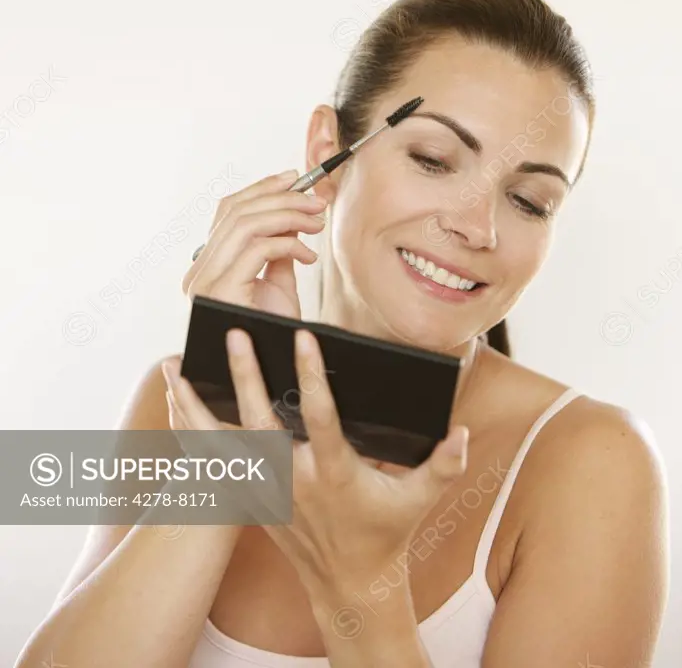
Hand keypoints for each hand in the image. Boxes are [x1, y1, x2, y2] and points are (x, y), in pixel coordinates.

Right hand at [181, 169, 326, 318]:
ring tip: (316, 221)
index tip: (293, 178)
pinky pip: (257, 249)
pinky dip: (288, 244)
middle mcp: (198, 271)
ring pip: (246, 224)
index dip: (261, 188)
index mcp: (206, 265)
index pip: (227, 211)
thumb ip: (277, 250)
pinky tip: (308, 256)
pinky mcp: (222, 291)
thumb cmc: (271, 333)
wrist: (269, 375)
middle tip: (315, 199)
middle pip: (237, 211)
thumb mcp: (277, 284)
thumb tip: (292, 217)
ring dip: (288, 215)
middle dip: (281, 197)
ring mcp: (205, 282)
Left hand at [201, 328, 467, 601]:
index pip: (320, 417)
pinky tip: (175, 404)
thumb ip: (443, 465)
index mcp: (334, 473)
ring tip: (174, 366)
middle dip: (246, 377)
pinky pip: (213, 461)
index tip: (304, 336)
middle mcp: (294, 479)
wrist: (350, 584)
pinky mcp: (251, 497)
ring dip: (195, 405)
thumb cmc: (386, 533)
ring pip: (221, 443)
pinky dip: (192, 432)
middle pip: (261, 422)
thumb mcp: (419, 499)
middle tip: (235, 333)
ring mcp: (267, 490)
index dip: (311, 376)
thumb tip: (462, 433)